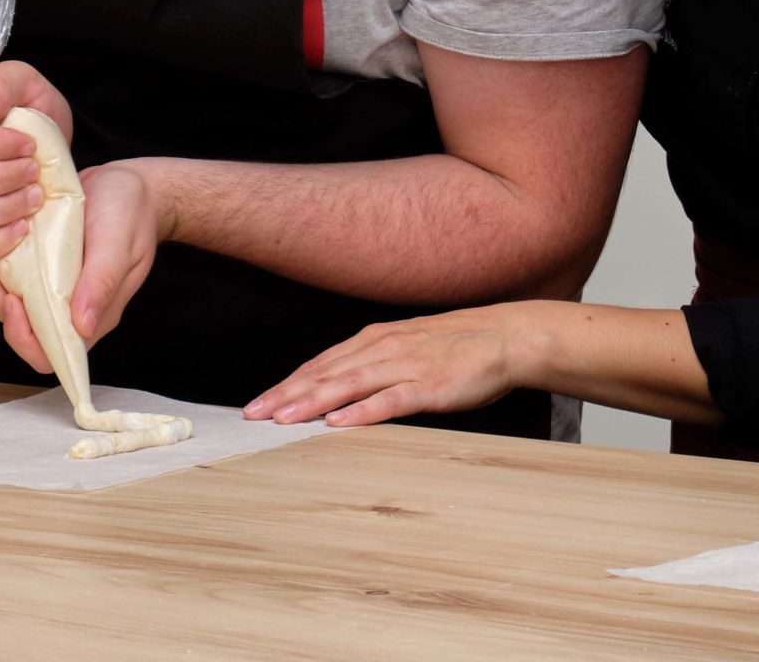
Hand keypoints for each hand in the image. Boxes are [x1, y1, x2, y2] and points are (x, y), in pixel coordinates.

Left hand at [0, 157, 164, 376]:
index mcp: (89, 312)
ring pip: (0, 294)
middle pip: (14, 320)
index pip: (49, 349)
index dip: (25, 336)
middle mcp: (62, 304)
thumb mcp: (120, 244)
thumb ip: (102, 283)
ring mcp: (45, 282)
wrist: (131, 182)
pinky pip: (1, 268)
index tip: (14, 302)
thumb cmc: (133, 212)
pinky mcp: (33, 259)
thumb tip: (81, 326)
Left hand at [242, 305, 532, 425]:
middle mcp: (385, 348)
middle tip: (253, 416)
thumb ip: (374, 365)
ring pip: (350, 383)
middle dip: (287, 394)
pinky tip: (339, 422)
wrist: (505, 337)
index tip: (257, 404)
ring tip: (283, 418)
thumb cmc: (456, 346)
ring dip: (313, 401)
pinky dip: (362, 410)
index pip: (321, 363)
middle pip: (327, 373)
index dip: (288, 384)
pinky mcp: (429, 385)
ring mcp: (406, 365)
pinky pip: (391, 399)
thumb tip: (338, 390)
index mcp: (376, 339)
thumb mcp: (407, 348)